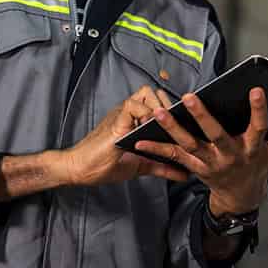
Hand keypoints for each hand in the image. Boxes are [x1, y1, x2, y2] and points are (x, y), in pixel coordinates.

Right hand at [63, 86, 183, 187]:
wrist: (82, 170)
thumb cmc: (106, 165)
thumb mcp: (142, 166)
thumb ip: (163, 167)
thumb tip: (185, 174)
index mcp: (136, 120)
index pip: (158, 101)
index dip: (171, 106)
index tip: (184, 120)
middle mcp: (130, 113)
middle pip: (156, 93)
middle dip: (169, 105)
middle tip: (176, 125)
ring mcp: (122, 115)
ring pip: (146, 93)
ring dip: (158, 107)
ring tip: (163, 126)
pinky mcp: (116, 121)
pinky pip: (132, 106)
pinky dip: (144, 114)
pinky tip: (148, 128)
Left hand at [135, 87, 267, 213]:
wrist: (240, 197)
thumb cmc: (260, 169)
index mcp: (252, 149)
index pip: (258, 127)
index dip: (259, 110)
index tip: (256, 90)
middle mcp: (230, 155)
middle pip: (216, 134)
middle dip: (203, 116)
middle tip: (190, 97)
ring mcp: (210, 162)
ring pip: (189, 144)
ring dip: (173, 128)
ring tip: (158, 111)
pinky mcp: (194, 167)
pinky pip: (173, 156)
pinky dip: (156, 148)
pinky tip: (139, 138)